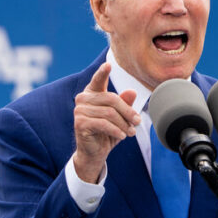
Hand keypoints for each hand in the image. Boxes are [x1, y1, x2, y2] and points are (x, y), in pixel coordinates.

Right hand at [72, 63, 140, 182]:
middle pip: (112, 99)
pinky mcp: (80, 123)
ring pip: (109, 113)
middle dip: (128, 111)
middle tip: (137, 122)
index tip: (109, 64)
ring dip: (123, 124)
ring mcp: (79, 110)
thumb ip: (125, 104)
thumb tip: (132, 92)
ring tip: (130, 133)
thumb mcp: (120, 117)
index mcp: (92, 93)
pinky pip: (104, 124)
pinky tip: (122, 137)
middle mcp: (83, 99)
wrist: (94, 153)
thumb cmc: (107, 132)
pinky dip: (116, 131)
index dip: (103, 72)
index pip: (98, 80)